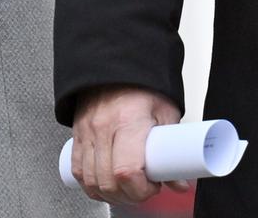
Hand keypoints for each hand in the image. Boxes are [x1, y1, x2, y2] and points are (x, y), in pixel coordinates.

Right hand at [71, 85, 186, 204]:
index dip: (141, 190)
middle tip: (142, 190)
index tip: (153, 187)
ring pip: (90, 180)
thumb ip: (173, 149)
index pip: (128, 171)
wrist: (117, 60)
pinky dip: (90, 185)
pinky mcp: (78, 132)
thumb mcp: (166, 111)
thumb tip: (180, 181)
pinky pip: (77, 169)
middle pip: (108, 181)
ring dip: (109, 194)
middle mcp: (103, 126)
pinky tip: (104, 185)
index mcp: (129, 120)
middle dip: (128, 196)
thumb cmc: (143, 83)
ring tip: (126, 190)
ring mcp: (87, 129)